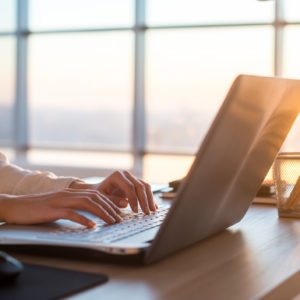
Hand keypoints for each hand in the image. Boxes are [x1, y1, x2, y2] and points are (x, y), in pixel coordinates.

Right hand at [0, 188, 122, 226]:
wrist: (18, 206)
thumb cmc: (40, 207)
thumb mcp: (61, 204)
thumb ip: (75, 206)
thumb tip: (91, 215)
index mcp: (72, 192)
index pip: (96, 194)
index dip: (110, 202)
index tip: (120, 210)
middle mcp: (69, 194)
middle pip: (95, 198)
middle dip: (110, 208)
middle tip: (119, 218)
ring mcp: (61, 200)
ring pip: (87, 203)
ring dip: (102, 212)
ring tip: (111, 221)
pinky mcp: (53, 209)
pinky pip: (72, 213)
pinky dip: (84, 219)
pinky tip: (92, 225)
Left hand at [70, 171, 157, 213]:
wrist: (99, 190)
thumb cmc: (99, 194)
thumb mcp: (102, 198)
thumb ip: (112, 201)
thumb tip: (126, 203)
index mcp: (117, 176)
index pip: (129, 187)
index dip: (134, 199)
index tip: (135, 211)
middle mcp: (126, 175)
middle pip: (139, 186)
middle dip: (144, 200)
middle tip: (146, 213)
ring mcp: (132, 178)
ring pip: (145, 186)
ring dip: (150, 199)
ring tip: (152, 211)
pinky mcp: (136, 183)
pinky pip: (146, 189)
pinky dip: (150, 198)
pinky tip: (154, 207)